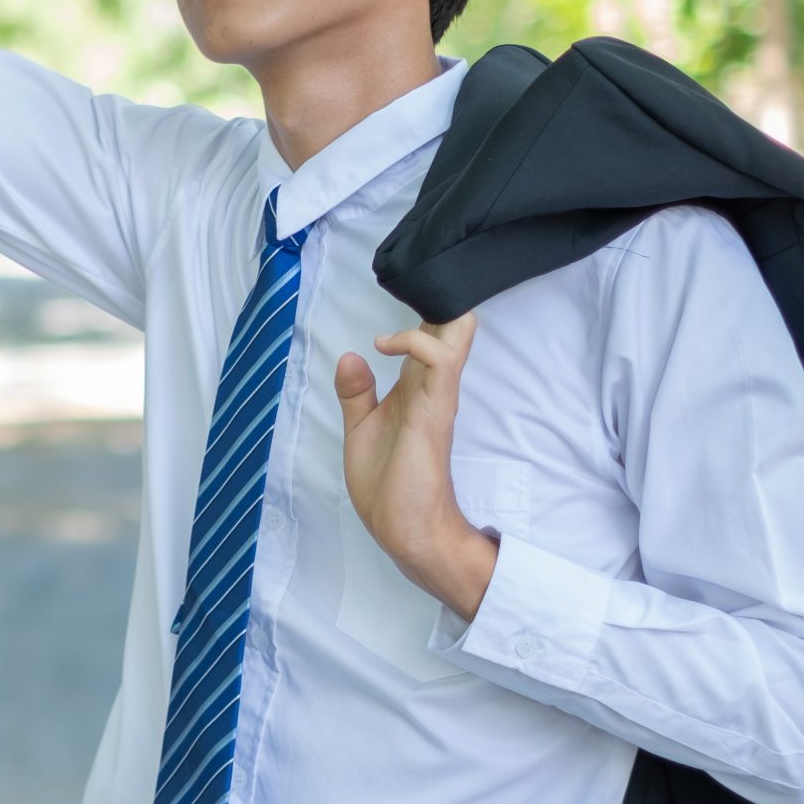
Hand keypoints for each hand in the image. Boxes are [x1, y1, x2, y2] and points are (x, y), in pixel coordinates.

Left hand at [335, 313, 488, 604]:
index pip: (428, 338)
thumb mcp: (361, 428)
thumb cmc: (386, 484)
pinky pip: (440, 363)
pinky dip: (417, 342)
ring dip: (438, 314)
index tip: (404, 287)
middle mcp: (430, 388)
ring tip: (415, 297)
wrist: (402, 529)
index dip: (421, 311)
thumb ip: (357, 392)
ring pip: (453, 338)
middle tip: (429, 273)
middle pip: (448, 329)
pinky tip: (388, 343)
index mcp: (414, 389)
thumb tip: (350, 355)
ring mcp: (435, 398)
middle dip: (441, 300)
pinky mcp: (434, 412)